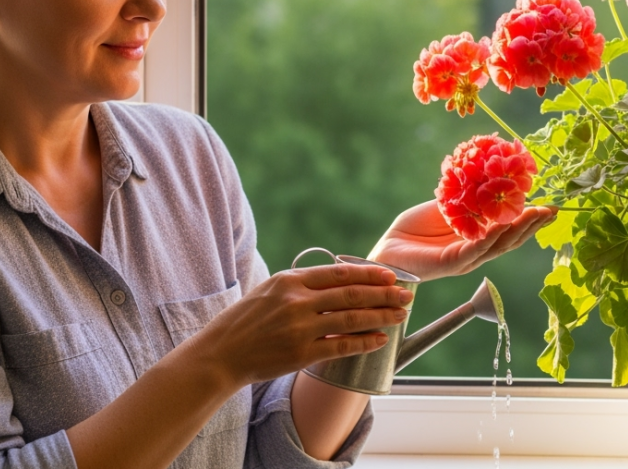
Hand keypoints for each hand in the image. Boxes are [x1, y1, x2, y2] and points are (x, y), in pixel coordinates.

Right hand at [195, 264, 412, 390]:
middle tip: (407, 295)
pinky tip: (380, 340)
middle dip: (384, 294)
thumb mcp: (269, 290)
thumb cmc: (245, 321)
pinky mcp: (301, 354)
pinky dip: (364, 343)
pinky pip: (341, 347)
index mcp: (290, 281)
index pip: (339, 273)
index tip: (390, 275)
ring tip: (400, 315)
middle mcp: (297, 301)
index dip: (369, 273)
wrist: (220, 354)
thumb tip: (336, 280)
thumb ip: (301, 285)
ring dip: (381, 316)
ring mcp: (299, 328)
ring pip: (351, 319)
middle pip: (351, 295)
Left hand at [366, 200, 556, 280]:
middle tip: (552, 210)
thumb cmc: (416, 228)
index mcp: (478, 239)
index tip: (550, 205)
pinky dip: (489, 239)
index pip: (510, 230)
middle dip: (532, 225)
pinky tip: (501, 227)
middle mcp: (477, 252)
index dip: (530, 219)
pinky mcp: (450, 263)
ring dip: (517, 230)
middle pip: (511, 240)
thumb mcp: (446, 207)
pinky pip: (474, 251)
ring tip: (534, 214)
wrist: (389, 247)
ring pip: (498, 246)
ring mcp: (465, 259)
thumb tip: (488, 176)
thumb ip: (467, 199)